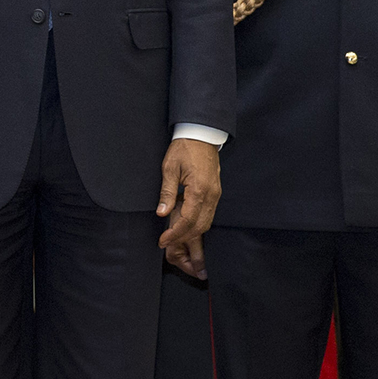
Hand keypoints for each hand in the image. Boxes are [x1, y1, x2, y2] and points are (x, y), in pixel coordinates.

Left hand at [156, 138, 219, 277]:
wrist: (202, 135)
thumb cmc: (184, 148)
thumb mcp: (170, 168)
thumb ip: (167, 193)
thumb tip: (162, 213)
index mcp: (199, 190)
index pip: (188, 220)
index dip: (175, 234)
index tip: (163, 241)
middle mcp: (211, 195)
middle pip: (199, 226)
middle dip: (183, 238)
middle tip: (167, 242)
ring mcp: (215, 195)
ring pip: (206, 222)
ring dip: (190, 232)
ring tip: (174, 236)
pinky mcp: (215, 193)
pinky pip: (208, 214)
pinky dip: (196, 223)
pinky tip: (183, 222)